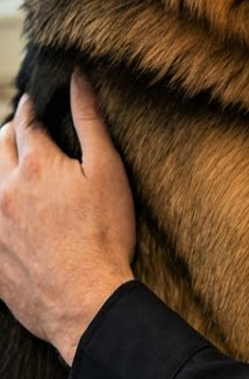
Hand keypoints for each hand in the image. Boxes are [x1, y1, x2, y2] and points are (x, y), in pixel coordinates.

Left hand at [0, 72, 135, 363]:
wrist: (84, 299)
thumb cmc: (104, 233)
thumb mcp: (107, 171)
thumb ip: (90, 121)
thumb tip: (79, 80)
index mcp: (36, 165)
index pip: (26, 122)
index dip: (30, 107)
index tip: (34, 100)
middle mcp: (4, 189)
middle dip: (10, 132)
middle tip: (24, 129)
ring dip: (0, 165)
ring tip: (17, 166)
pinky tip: (12, 210)